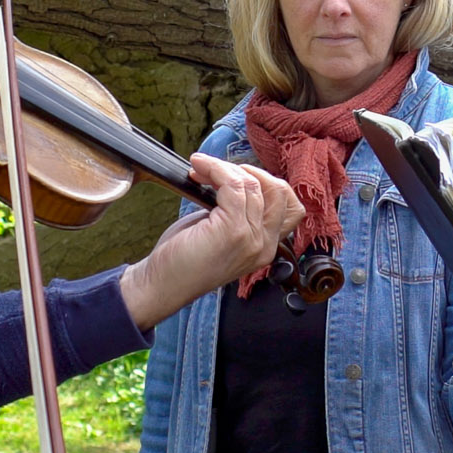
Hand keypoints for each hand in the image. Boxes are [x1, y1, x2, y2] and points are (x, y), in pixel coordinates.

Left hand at [119, 155, 304, 327]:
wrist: (163, 284)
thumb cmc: (185, 258)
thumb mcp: (222, 235)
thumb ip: (239, 214)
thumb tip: (236, 179)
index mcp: (265, 247)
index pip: (289, 207)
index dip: (268, 183)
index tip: (239, 176)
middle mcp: (264, 245)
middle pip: (278, 191)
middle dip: (249, 171)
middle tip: (219, 170)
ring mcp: (251, 238)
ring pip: (252, 184)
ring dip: (224, 168)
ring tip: (201, 169)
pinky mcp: (233, 230)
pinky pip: (233, 185)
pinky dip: (216, 169)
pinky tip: (198, 169)